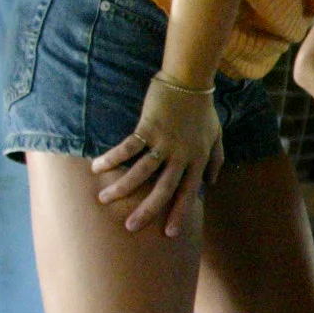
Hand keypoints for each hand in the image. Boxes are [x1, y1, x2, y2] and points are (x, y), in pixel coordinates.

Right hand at [91, 74, 223, 235]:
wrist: (190, 79)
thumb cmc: (202, 109)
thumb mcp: (216, 135)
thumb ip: (216, 159)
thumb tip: (212, 181)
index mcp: (197, 159)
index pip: (188, 192)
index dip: (179, 213)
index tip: (169, 233)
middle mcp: (181, 155)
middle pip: (163, 189)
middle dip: (147, 210)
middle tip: (130, 227)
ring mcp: (164, 142)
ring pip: (141, 172)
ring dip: (121, 187)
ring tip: (104, 199)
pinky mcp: (148, 128)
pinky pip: (127, 148)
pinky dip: (112, 158)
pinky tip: (97, 167)